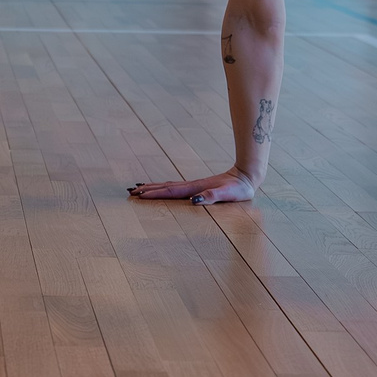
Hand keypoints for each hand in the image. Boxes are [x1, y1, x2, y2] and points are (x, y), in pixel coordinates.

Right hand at [129, 168, 257, 205]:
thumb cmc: (239, 188)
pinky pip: (175, 187)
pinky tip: (162, 189)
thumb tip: (194, 201)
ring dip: (153, 187)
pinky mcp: (198, 187)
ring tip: (139, 188)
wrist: (246, 176)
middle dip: (148, 190)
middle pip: (165, 187)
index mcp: (196, 189)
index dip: (155, 194)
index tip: (139, 194)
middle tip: (130, 191)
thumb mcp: (228, 195)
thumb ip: (211, 197)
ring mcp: (194, 185)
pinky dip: (164, 188)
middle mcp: (192, 186)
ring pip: (168, 186)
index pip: (171, 192)